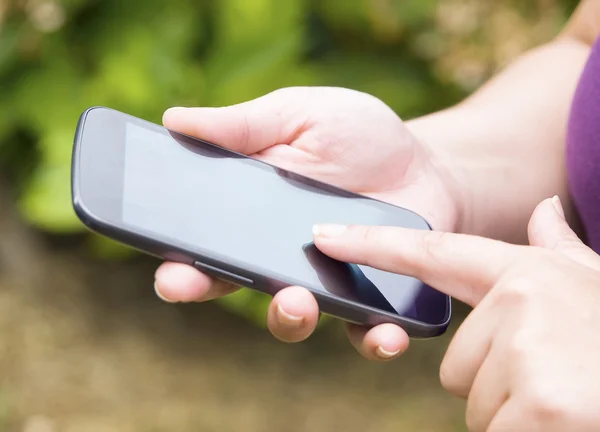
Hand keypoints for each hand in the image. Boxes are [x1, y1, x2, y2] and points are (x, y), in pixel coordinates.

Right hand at [154, 86, 462, 358]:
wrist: (427, 166)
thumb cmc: (359, 137)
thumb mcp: (300, 115)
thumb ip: (244, 124)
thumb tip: (173, 119)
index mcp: (252, 213)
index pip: (202, 241)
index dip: (177, 257)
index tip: (164, 265)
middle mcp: (279, 256)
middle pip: (231, 283)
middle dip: (205, 289)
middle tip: (192, 285)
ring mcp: (324, 282)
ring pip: (292, 316)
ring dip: (286, 316)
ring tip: (298, 300)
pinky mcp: (372, 300)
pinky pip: (364, 332)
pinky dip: (372, 340)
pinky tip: (385, 333)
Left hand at [313, 196, 599, 430]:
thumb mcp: (596, 286)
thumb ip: (562, 250)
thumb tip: (543, 209)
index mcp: (527, 273)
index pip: (433, 254)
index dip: (373, 246)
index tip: (323, 237)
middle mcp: (521, 300)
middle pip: (456, 364)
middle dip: (497, 382)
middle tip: (554, 379)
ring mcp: (530, 351)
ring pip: (475, 403)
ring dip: (516, 413)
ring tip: (567, 399)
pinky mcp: (541, 405)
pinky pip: (496, 431)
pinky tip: (567, 421)